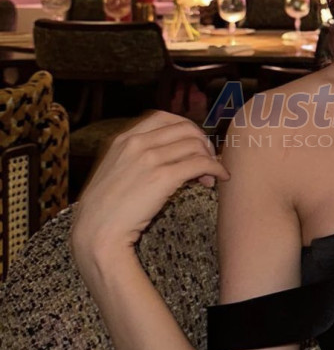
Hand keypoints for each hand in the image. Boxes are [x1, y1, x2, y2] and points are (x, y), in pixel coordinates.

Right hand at [71, 110, 229, 256]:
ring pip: (195, 145)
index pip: (164, 118)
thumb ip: (135, 156)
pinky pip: (201, 164)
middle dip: (202, 141)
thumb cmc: (106, 209)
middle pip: (185, 128)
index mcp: (124, 139)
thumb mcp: (114, 170)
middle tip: (208, 159)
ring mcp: (149, 158)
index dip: (186, 128)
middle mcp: (137, 143)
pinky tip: (220, 178)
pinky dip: (216, 168)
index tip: (194, 143)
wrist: (97, 231)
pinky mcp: (163, 177)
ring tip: (210, 177)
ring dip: (210, 158)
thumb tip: (167, 153)